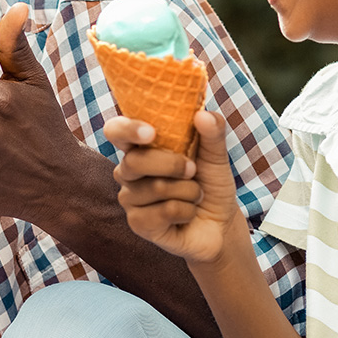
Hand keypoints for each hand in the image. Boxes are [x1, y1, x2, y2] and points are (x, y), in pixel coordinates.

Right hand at [105, 109, 243, 263]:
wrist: (221, 222)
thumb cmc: (210, 184)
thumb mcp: (216, 155)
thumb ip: (212, 132)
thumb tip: (203, 114)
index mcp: (140, 147)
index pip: (116, 131)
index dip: (127, 129)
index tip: (151, 132)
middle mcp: (128, 171)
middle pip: (134, 162)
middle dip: (173, 165)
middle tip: (192, 170)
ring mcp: (130, 199)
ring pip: (157, 188)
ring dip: (189, 191)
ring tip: (194, 195)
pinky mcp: (138, 224)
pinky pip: (165, 211)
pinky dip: (187, 211)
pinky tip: (188, 214)